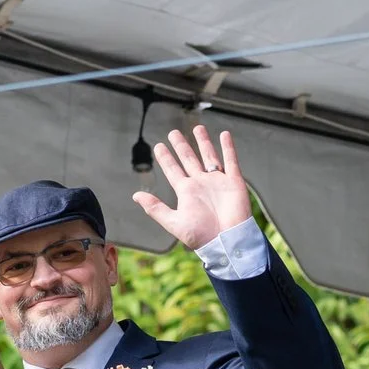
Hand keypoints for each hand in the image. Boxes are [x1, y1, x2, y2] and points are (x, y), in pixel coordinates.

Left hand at [134, 125, 253, 251]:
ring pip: (209, 156)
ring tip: (197, 128)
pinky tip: (224, 135)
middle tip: (173, 132)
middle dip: (181, 146)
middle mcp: (201, 184)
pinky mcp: (234, 182)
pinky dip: (228, 148)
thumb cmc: (201, 236)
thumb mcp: (173, 222)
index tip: (159, 146)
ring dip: (203, 142)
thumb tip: (135, 196)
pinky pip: (231, 161)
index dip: (166, 158)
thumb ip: (155, 208)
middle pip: (189, 159)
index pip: (173, 170)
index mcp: (186, 192)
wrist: (228, 241)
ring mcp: (217, 182)